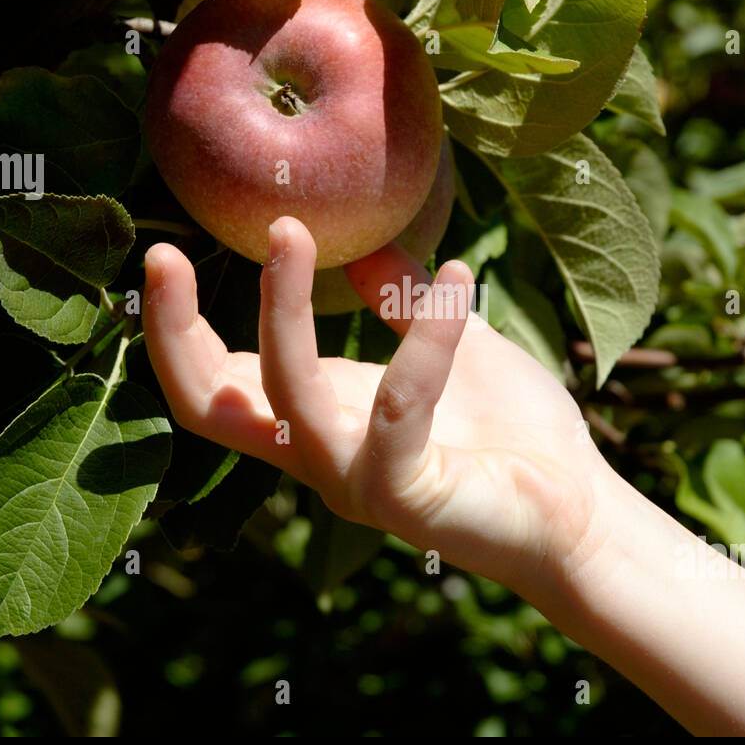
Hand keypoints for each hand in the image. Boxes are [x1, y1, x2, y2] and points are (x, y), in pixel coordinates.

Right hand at [142, 216, 608, 590]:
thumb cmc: (513, 431)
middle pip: (208, 406)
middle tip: (163, 256)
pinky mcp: (405, 494)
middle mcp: (318, 453)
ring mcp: (354, 479)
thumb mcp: (450, 343)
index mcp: (316, 418)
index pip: (214, 382)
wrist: (582, 511)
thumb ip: (400, 300)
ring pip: (285, 394)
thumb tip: (363, 242)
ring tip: (293, 233)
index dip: (175, 327)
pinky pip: (398, 404)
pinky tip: (458, 278)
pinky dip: (426, 335)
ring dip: (283, 309)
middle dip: (175, 332)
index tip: (162, 252)